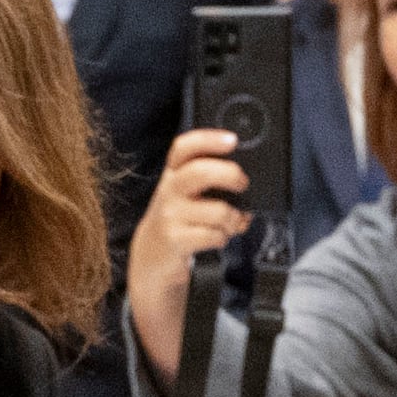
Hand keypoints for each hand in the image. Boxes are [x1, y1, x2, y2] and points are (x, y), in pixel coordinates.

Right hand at [126, 126, 250, 384]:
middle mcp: (169, 192)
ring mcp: (170, 217)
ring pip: (217, 210)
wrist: (151, 257)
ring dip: (234, 218)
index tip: (232, 140)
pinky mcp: (175, 240)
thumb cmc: (178, 220)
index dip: (208, 139)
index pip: (184, 148)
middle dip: (230, 175)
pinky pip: (214, 235)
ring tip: (232, 222)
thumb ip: (208, 180)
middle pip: (199, 172)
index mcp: (173, 174)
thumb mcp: (185, 195)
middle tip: (243, 184)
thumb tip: (244, 177)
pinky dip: (224, 237)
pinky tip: (218, 237)